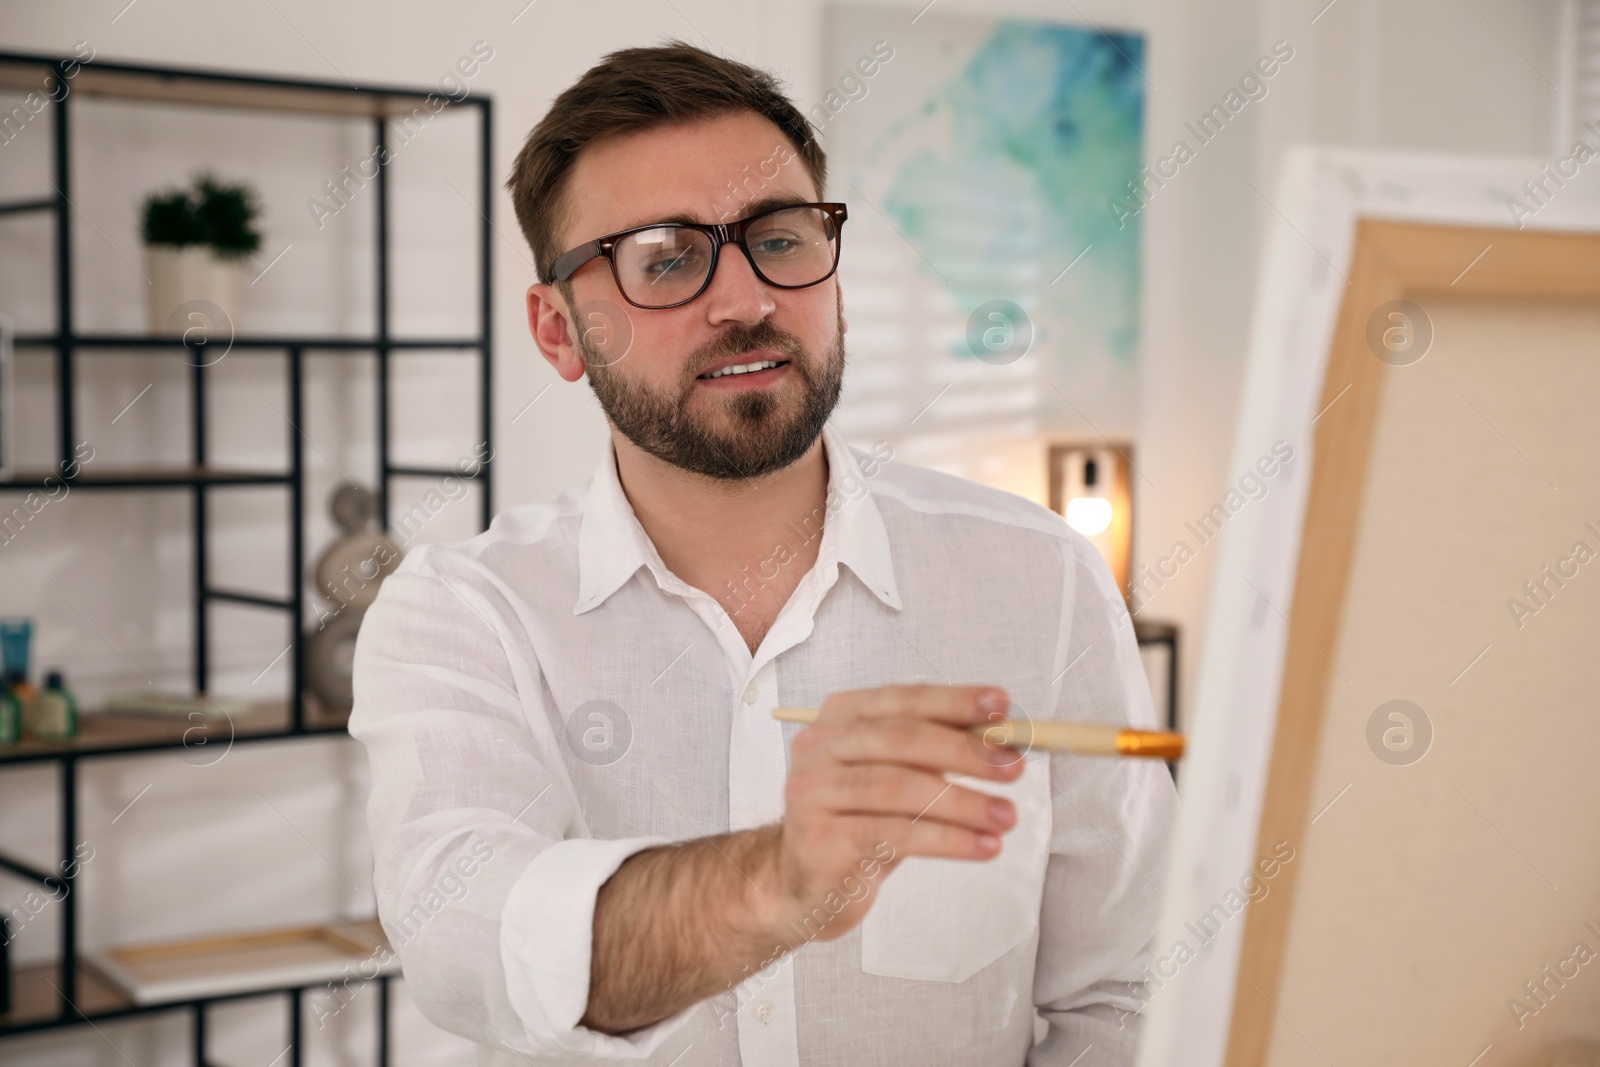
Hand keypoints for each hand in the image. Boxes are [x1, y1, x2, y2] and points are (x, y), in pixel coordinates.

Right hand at [759, 684, 1024, 945]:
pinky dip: (949, 839)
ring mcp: (815, 791)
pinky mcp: (822, 839)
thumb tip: (1001, 739)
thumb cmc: (859, 820)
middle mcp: (820, 745)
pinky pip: (896, 834)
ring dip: (964, 802)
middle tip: (1014, 768)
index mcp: (841, 716)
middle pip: (902, 739)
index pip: (904, 699)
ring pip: (901, 788)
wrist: (803, 881)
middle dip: (965, 751)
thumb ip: (934, 752)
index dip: (955, 701)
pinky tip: (983, 846)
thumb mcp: (896, 777)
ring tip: (1007, 817)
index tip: (1002, 707)